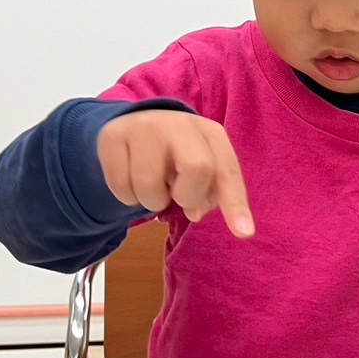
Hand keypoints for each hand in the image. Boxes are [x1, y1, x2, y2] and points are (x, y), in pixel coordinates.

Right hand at [97, 109, 253, 237]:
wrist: (136, 126)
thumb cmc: (178, 155)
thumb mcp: (202, 168)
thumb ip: (210, 193)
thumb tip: (196, 212)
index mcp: (210, 133)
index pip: (227, 171)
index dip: (236, 204)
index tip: (244, 233)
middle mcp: (180, 124)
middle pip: (197, 169)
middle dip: (187, 196)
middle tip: (176, 195)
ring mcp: (145, 127)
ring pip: (150, 186)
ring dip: (152, 201)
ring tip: (154, 185)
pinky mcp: (113, 136)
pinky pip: (121, 187)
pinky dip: (127, 196)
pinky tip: (132, 178)